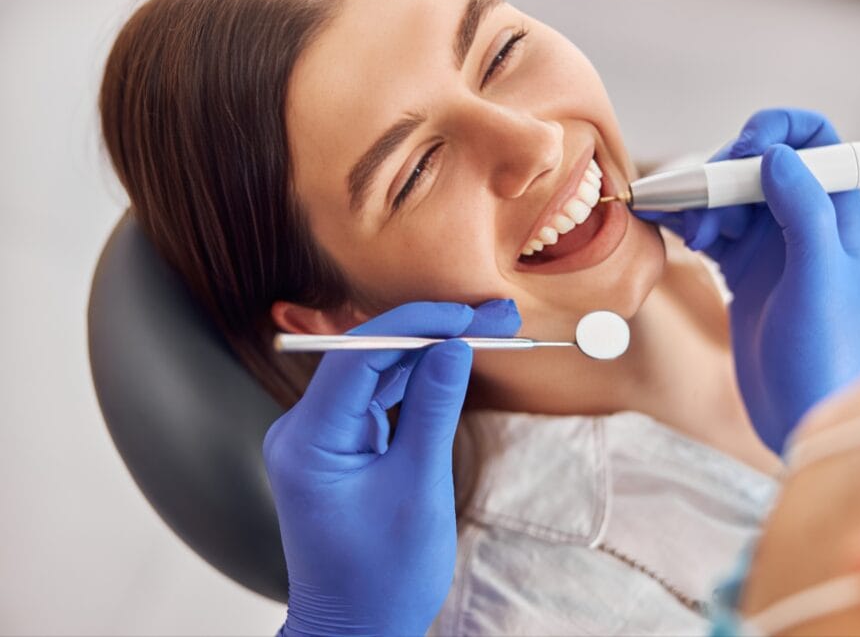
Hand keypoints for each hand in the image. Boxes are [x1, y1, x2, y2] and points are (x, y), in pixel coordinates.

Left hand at [264, 300, 520, 636]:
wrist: (357, 630)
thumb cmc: (383, 578)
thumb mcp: (418, 489)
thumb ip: (433, 409)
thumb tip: (455, 348)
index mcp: (308, 441)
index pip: (358, 354)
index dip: (417, 323)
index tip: (469, 314)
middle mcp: (303, 430)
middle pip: (368, 354)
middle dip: (434, 331)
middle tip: (496, 315)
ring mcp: (319, 436)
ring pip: (377, 370)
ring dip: (432, 349)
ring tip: (490, 330)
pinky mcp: (338, 444)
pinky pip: (377, 396)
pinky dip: (418, 379)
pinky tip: (456, 361)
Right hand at [638, 109, 859, 452]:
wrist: (801, 414)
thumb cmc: (825, 352)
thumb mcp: (820, 277)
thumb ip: (803, 210)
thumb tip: (776, 154)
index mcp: (839, 215)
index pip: (817, 141)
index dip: (778, 131)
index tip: (742, 149)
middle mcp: (805, 223)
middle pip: (760, 166)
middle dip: (726, 176)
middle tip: (703, 207)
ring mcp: (772, 248)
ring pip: (731, 198)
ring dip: (704, 205)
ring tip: (693, 237)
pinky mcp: (743, 272)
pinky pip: (712, 230)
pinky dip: (690, 225)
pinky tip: (673, 232)